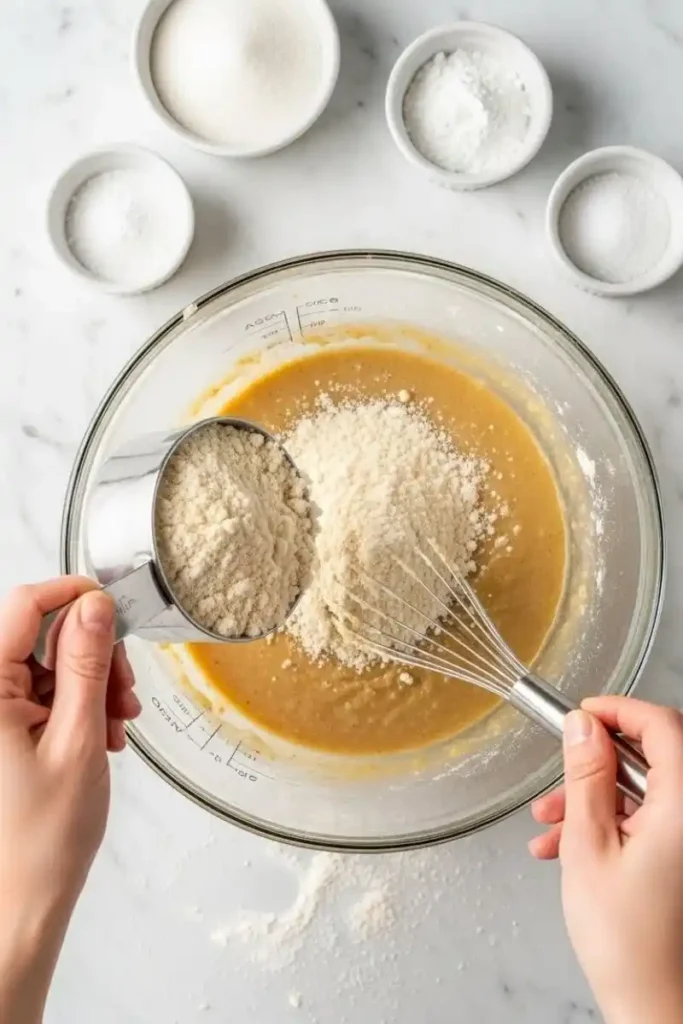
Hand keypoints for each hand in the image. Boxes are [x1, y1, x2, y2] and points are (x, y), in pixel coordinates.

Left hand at [0, 577, 140, 1023]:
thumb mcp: (77, 739)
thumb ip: (84, 665)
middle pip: (39, 635)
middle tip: (124, 690)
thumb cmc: (40, 840)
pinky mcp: (0, 730)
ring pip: (46, 664)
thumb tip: (94, 605)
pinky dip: (77, 705)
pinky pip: (41, 693)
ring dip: (90, 683)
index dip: (72, 595)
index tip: (111, 605)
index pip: (23, 606)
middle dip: (91, 653)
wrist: (18, 905)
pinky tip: (101, 733)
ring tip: (117, 724)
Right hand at [529, 697, 682, 1023]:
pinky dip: (610, 825)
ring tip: (551, 825)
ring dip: (595, 799)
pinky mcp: (682, 859)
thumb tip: (582, 727)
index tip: (583, 714)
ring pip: (645, 792)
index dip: (619, 710)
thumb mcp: (589, 846)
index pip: (663, 725)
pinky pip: (650, 822)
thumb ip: (586, 777)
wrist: (655, 1009)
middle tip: (562, 776)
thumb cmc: (629, 944)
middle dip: (597, 764)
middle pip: (653, 757)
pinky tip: (568, 848)